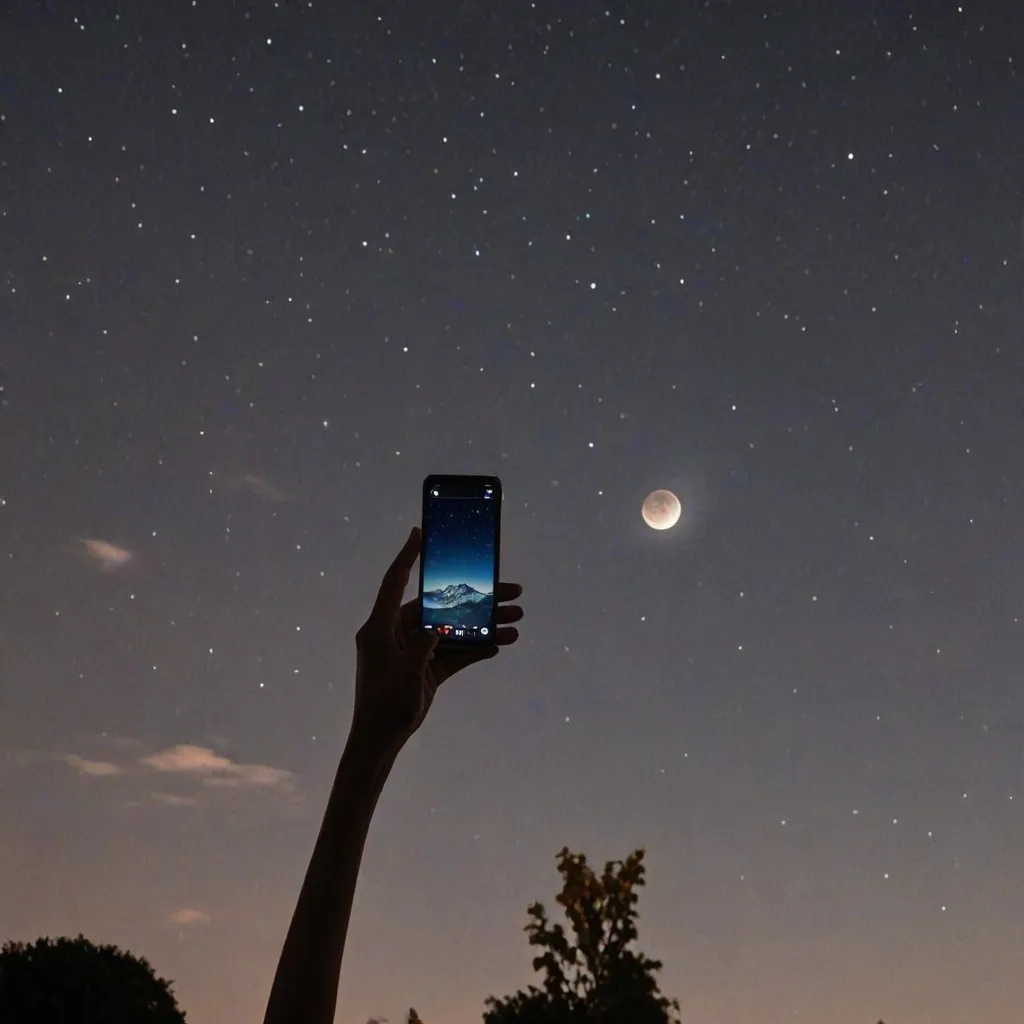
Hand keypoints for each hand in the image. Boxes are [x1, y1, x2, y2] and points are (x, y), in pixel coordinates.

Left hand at [352, 526, 522, 752]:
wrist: (380, 741)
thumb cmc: (384, 706)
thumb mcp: (406, 675)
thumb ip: (422, 648)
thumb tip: (438, 628)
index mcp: (380, 627)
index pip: (395, 582)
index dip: (407, 556)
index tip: (419, 533)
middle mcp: (396, 633)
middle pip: (439, 605)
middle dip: (474, 598)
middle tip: (509, 589)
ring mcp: (413, 650)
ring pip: (452, 628)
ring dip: (483, 623)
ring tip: (516, 618)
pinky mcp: (426, 668)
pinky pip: (454, 651)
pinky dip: (476, 647)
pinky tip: (502, 643)